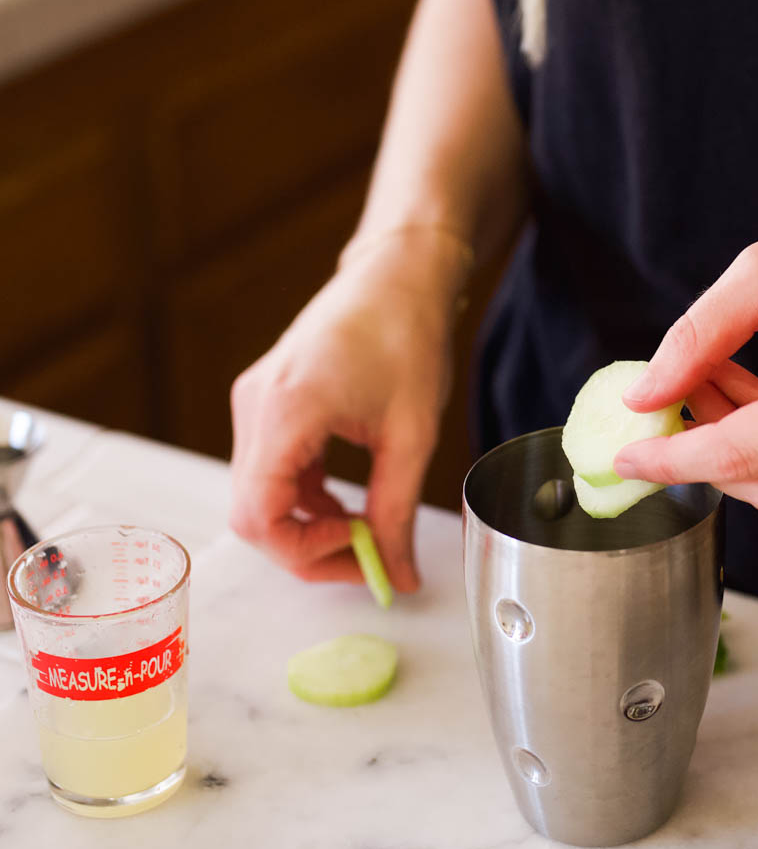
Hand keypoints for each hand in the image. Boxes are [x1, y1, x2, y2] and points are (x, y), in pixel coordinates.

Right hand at [229, 230, 464, 589]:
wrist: (397, 273)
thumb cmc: (406, 334)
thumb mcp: (412, 433)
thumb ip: (398, 511)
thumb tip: (399, 575)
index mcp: (286, 410)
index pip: (261, 514)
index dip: (305, 552)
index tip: (359, 554)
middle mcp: (255, 406)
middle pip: (253, 511)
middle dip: (307, 547)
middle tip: (367, 556)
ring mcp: (254, 401)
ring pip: (258, 494)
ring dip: (306, 523)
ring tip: (365, 526)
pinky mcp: (265, 400)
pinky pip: (269, 468)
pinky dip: (302, 495)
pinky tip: (345, 499)